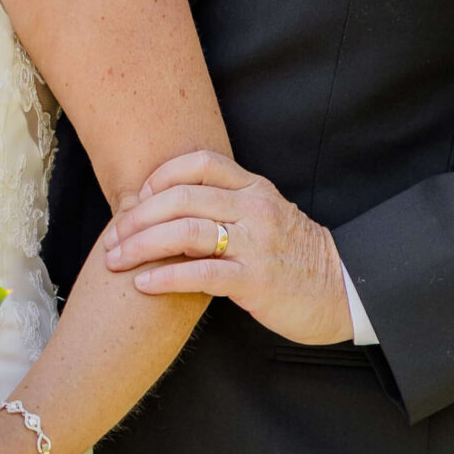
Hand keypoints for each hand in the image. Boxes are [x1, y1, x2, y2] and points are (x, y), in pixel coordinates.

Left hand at [102, 150, 354, 344]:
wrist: (340, 290)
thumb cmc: (293, 256)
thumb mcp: (265, 215)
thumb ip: (227, 204)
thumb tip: (169, 205)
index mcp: (253, 188)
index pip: (198, 162)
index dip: (159, 177)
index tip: (137, 199)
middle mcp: (254, 209)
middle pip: (181, 197)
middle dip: (137, 217)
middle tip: (113, 238)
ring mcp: (256, 244)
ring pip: (185, 232)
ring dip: (141, 246)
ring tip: (117, 261)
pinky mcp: (255, 281)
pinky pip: (201, 275)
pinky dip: (165, 277)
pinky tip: (143, 284)